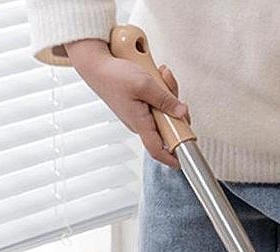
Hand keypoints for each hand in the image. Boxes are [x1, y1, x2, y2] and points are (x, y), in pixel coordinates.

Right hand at [65, 39, 187, 167]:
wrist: (95, 64)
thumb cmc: (113, 75)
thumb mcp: (145, 85)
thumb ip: (165, 99)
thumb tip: (182, 112)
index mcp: (140, 123)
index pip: (157, 150)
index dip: (172, 158)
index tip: (184, 159)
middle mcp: (140, 123)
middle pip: (168, 126)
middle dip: (177, 109)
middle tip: (172, 91)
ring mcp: (140, 114)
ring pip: (165, 111)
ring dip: (169, 93)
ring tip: (162, 75)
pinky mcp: (139, 105)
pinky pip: (157, 102)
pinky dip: (161, 89)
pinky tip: (157, 75)